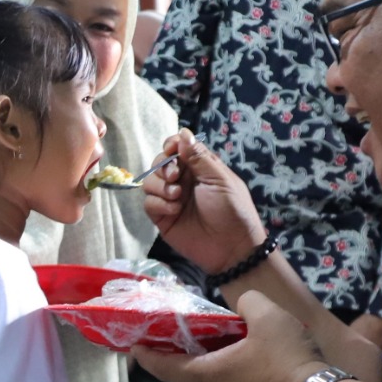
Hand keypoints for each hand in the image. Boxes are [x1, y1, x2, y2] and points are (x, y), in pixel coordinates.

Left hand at [132, 291, 322, 381]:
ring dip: (199, 376)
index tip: (135, 348)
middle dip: (171, 368)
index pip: (166, 367)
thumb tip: (244, 306)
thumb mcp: (266, 314)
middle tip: (172, 347)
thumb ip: (247, 302)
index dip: (148, 357)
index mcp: (208, 374)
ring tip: (208, 353)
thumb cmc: (285, 358)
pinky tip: (240, 366)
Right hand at [142, 129, 264, 274]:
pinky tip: (174, 210)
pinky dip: (159, 204)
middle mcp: (182, 181)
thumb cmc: (232, 210)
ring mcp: (171, 199)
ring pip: (150, 182)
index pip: (178, 148)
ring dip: (160, 186)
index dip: (171, 145)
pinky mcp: (163, 218)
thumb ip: (199, 157)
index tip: (171, 149)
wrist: (231, 248)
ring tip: (177, 197)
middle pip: (159, 163)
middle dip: (163, 167)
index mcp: (199, 168)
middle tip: (175, 177)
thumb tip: (183, 133)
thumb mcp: (219, 180)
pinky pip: (149, 203)